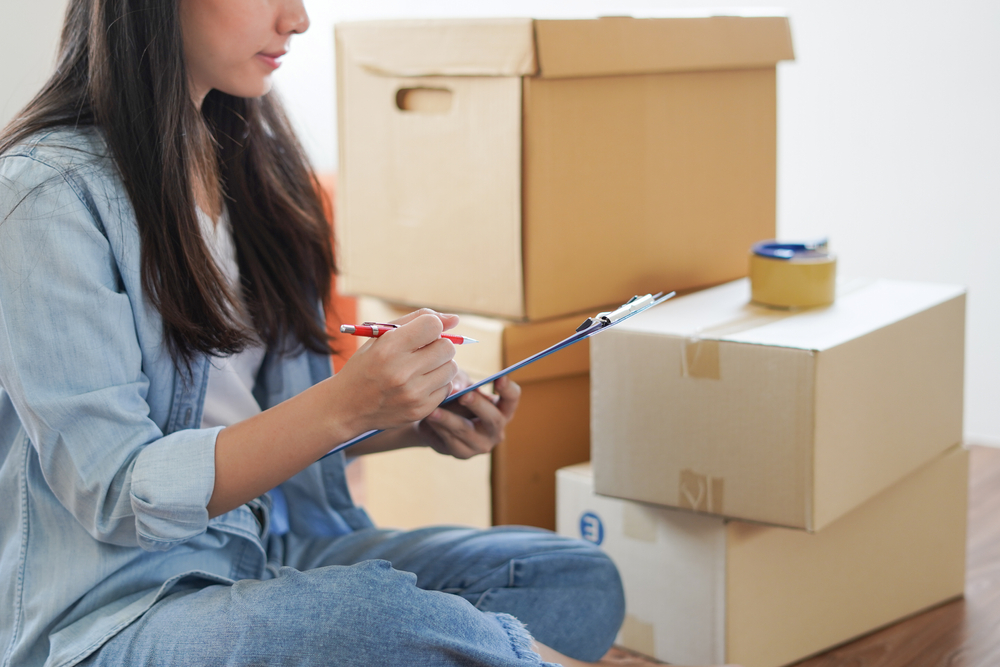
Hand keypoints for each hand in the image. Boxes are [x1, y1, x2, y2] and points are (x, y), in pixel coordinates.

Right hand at [334, 309, 459, 433]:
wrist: (347, 405)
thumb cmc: (367, 364)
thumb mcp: (381, 337)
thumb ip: (417, 321)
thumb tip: (454, 319)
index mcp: (389, 348)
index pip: (433, 326)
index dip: (432, 326)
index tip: (424, 332)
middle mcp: (401, 372)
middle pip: (447, 348)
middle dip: (439, 345)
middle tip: (424, 351)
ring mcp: (412, 394)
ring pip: (452, 368)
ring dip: (441, 365)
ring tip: (422, 368)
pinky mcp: (420, 410)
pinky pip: (447, 388)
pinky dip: (437, 383)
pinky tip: (419, 384)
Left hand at [416, 375, 520, 458]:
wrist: (433, 420)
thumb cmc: (452, 397)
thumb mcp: (458, 384)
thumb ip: (460, 383)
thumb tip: (457, 389)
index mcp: (501, 409)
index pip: (512, 399)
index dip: (508, 389)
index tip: (500, 378)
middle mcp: (496, 429)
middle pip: (494, 418)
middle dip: (478, 405)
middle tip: (464, 395)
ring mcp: (481, 444)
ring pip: (467, 431)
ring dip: (449, 418)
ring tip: (434, 409)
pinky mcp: (464, 453)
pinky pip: (452, 440)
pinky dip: (440, 427)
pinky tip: (430, 417)